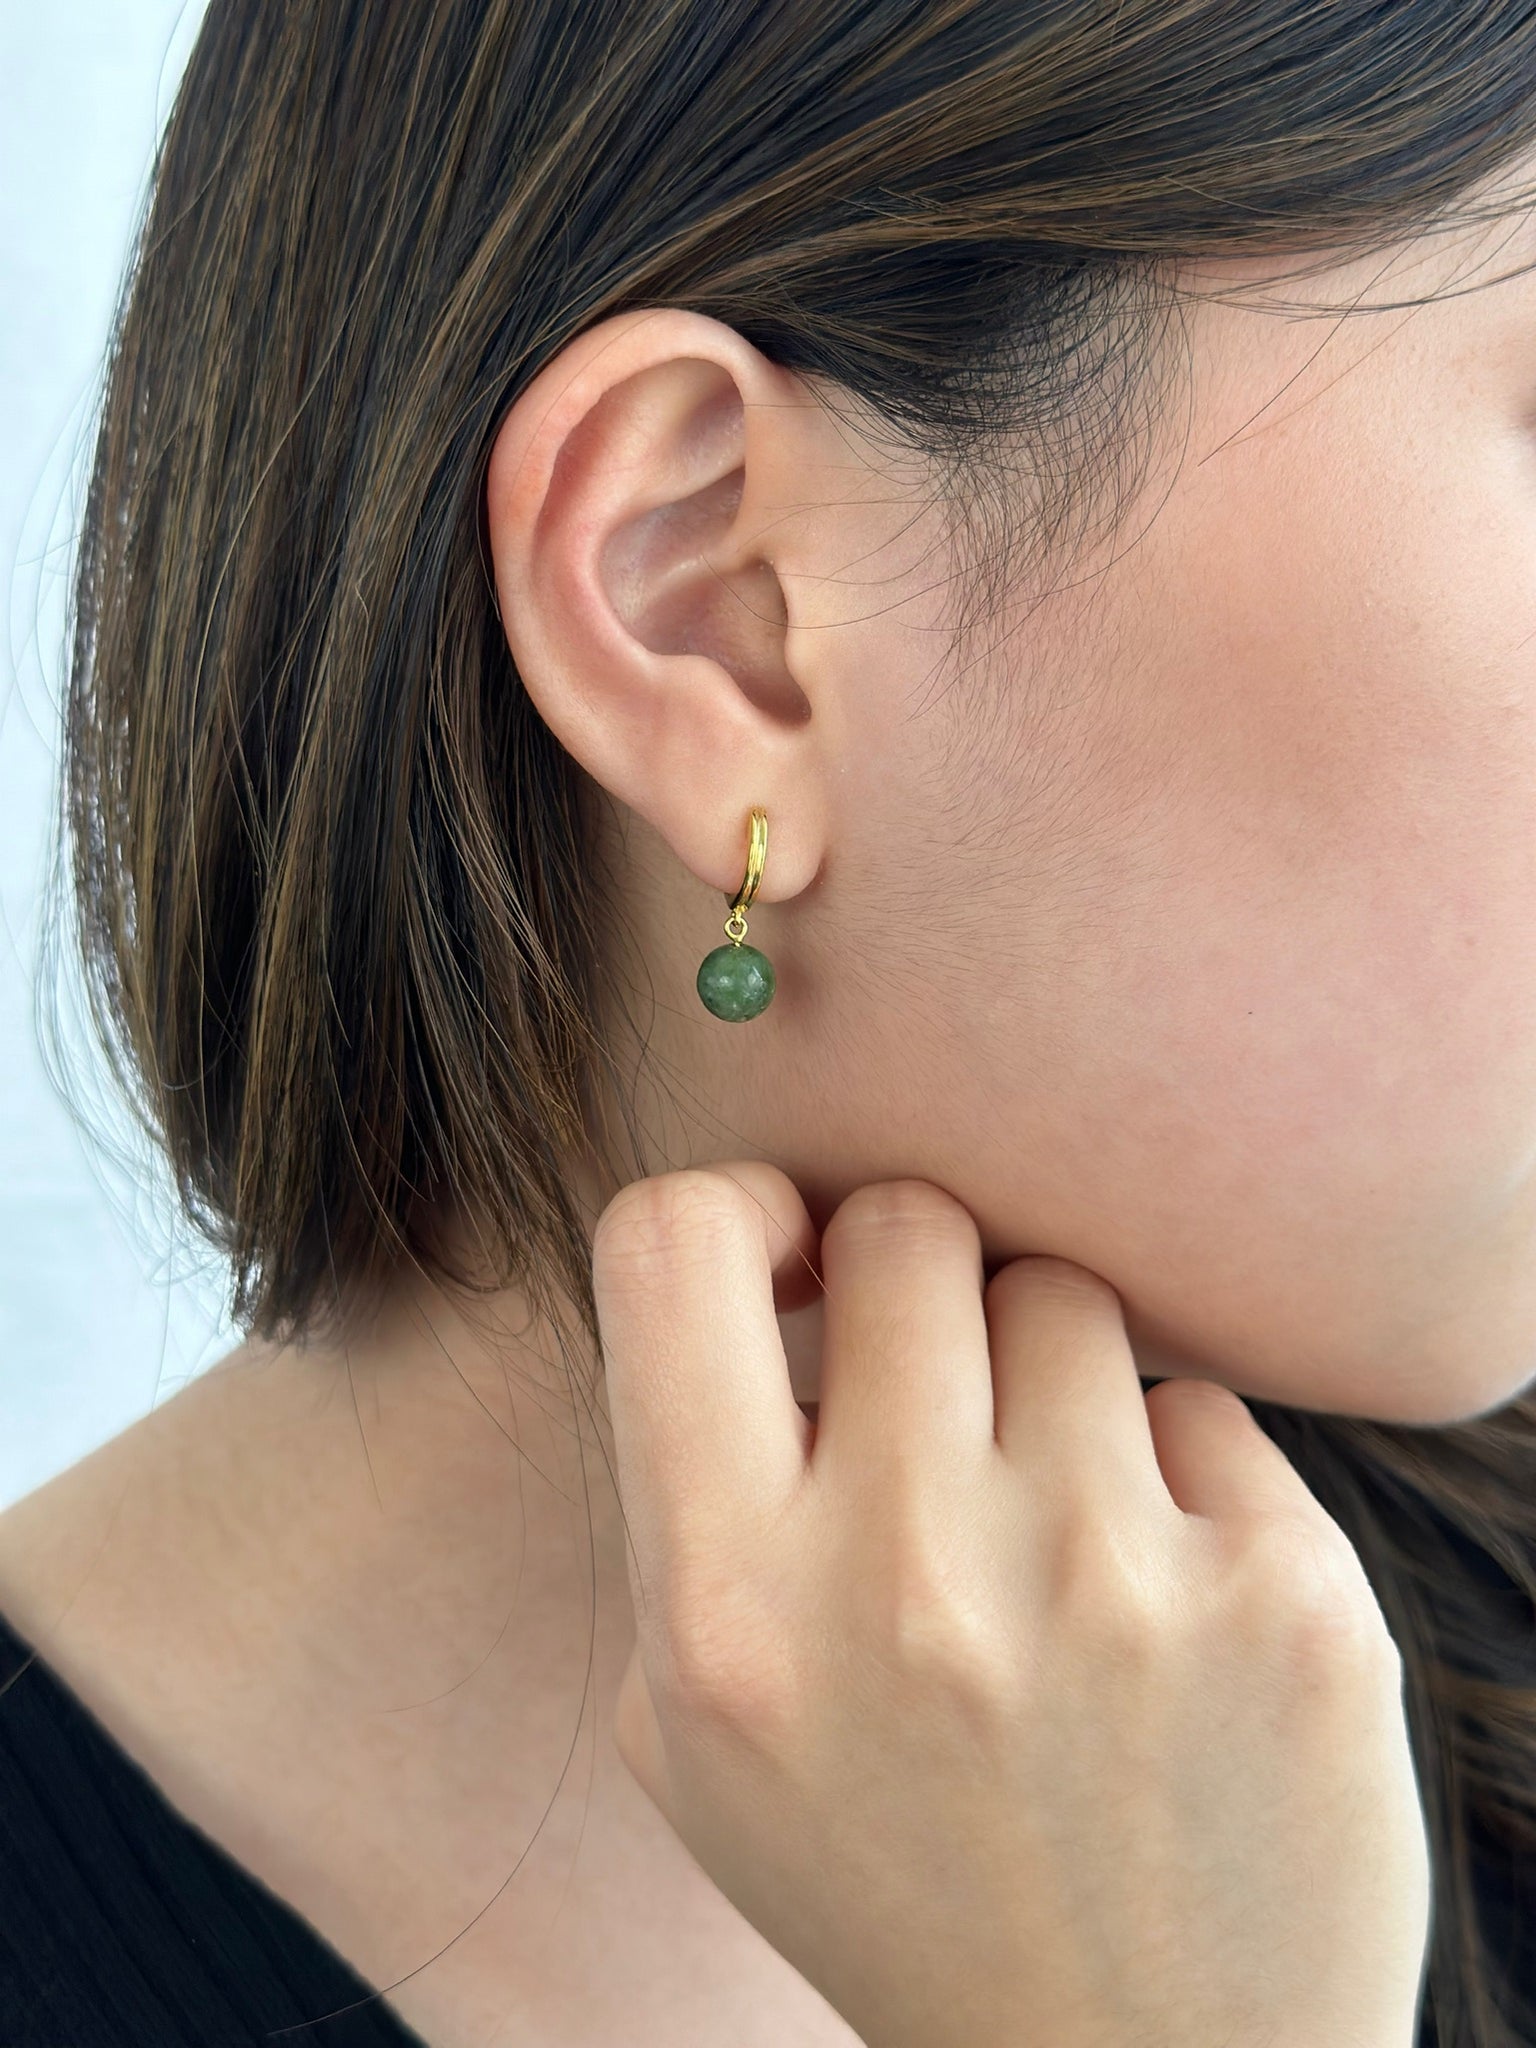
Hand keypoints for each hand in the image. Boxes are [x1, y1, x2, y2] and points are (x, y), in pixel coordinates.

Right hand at [594, 1165, 1431, 2047]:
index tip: (790, 1269)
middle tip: (943, 1414)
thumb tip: (775, 1270)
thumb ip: (695, 1499)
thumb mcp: (699, 1734)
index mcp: (728, 1615)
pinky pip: (1202, 1403)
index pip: (669, 1246)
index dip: (735, 1211)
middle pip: (906, 1227)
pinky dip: (1175, 1482)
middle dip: (918, 1293)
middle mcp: (907, 1582)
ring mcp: (1109, 1585)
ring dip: (1051, 1387)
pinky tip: (1166, 1617)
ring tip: (1055, 1543)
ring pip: (1066, 1298)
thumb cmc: (892, 1869)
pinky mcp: (1287, 1601)